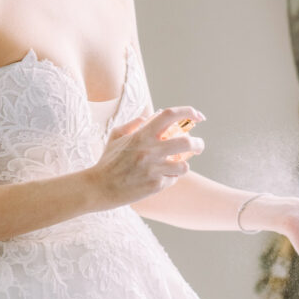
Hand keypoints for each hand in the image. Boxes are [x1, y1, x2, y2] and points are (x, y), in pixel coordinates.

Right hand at [90, 107, 205, 209]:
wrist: (99, 187)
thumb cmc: (107, 161)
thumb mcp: (116, 136)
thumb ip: (133, 124)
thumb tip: (150, 117)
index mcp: (142, 135)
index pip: (169, 115)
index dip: (187, 111)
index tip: (198, 115)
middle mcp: (150, 150)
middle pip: (186, 142)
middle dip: (198, 143)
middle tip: (198, 145)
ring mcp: (154, 169)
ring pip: (184, 165)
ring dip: (183, 164)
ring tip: (177, 164)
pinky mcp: (155, 186)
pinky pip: (173, 179)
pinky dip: (170, 177)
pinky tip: (161, 177)